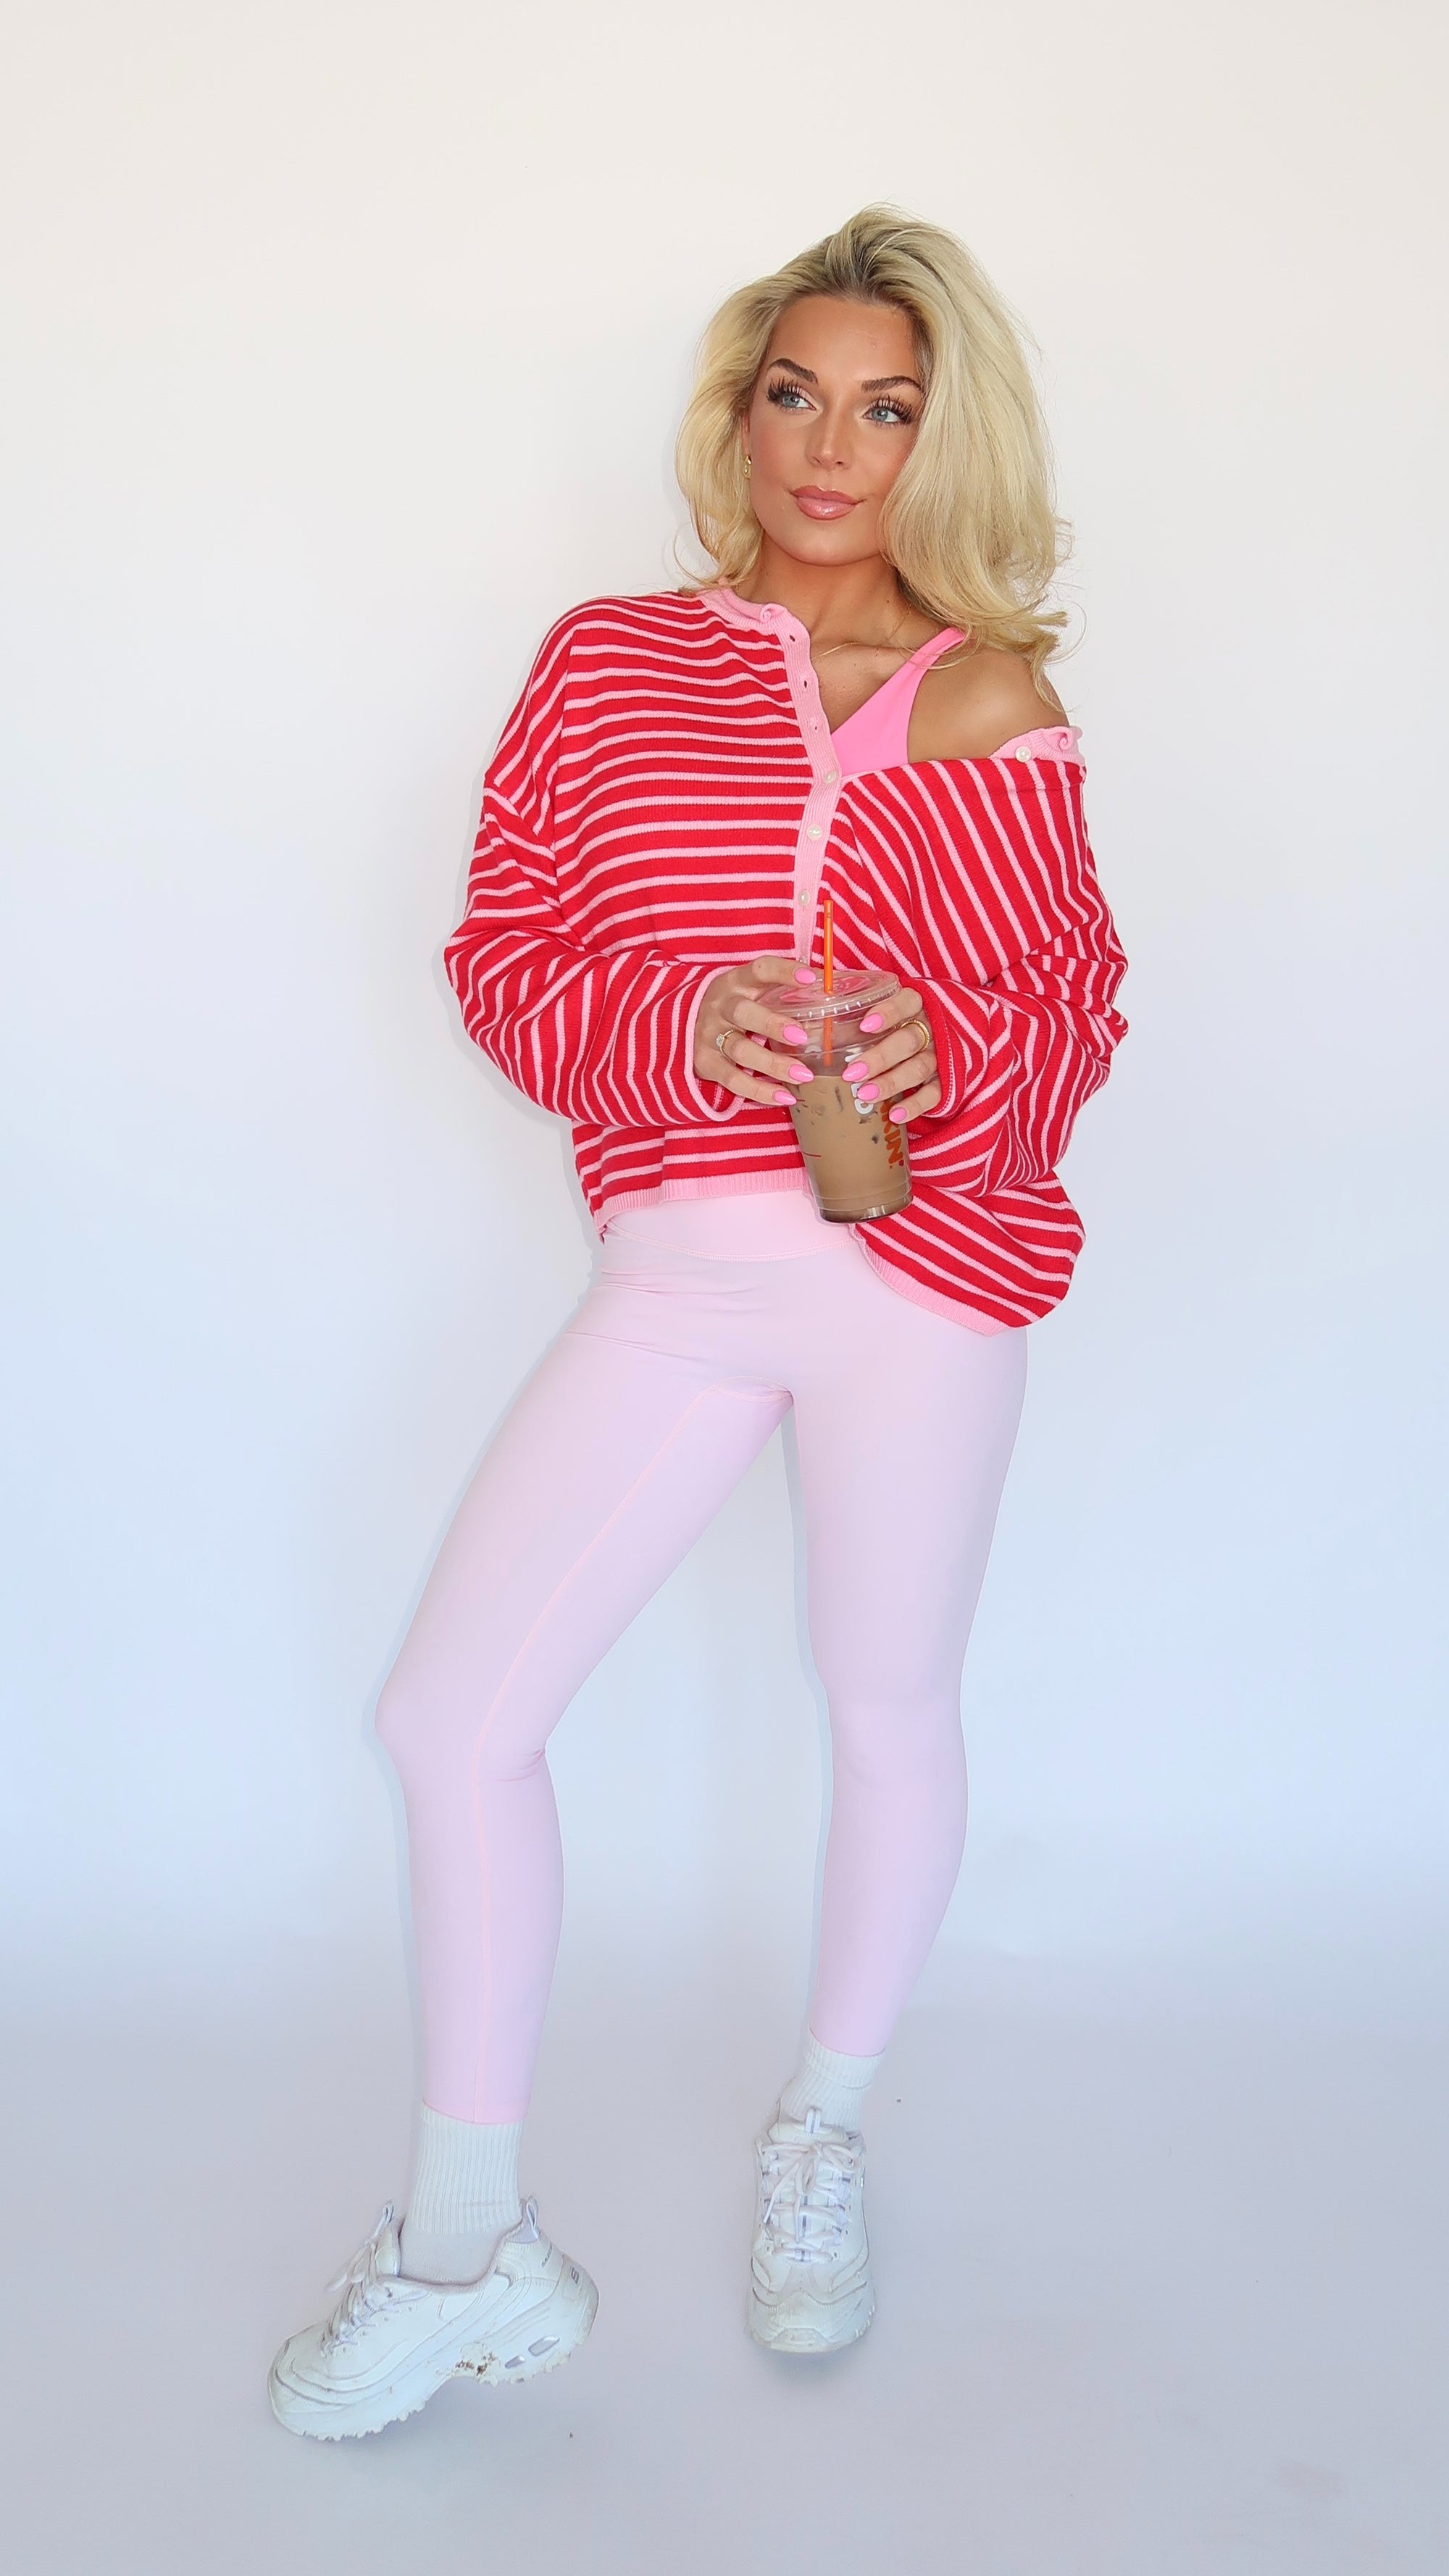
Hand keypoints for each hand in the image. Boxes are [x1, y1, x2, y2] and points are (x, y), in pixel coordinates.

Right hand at [695, 956, 820, 1107]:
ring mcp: (710, 1035)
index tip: (811, 978)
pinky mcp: (705, 1063)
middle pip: (744, 1013)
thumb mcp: (752, 989)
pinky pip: (733, 1080)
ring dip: (773, 1063)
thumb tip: (838, 983)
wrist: (684, 1022)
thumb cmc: (736, 1005)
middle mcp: (721, 1006)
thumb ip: (784, 989)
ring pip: (740, 1050)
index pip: (760, 969)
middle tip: (802, 1037)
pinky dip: (760, 1091)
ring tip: (803, 1075)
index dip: (784, 972)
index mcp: (737, 982)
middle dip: (773, 1025)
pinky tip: (785, 1096)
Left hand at [840, 986, 941, 1122]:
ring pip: (919, 1068)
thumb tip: (815, 996)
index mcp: (917, 1005)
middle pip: (909, 1040)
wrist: (946, 1034)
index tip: (865, 1025)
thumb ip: (858, 1002)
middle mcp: (931, 1028)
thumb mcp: (886, 1005)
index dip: (888, 1013)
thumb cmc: (900, 1020)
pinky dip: (914, 1106)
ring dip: (891, 1082)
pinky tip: (894, 1115)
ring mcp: (940, 1055)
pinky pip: (934, 1095)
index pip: (907, 1002)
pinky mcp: (947, 1080)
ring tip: (865, 1095)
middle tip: (852, 1073)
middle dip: (880, 1057)